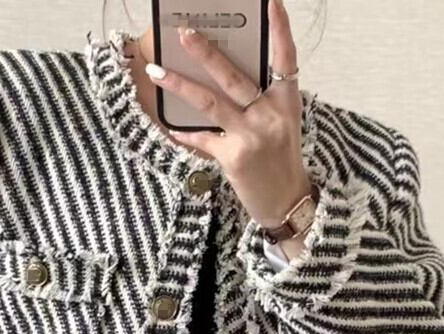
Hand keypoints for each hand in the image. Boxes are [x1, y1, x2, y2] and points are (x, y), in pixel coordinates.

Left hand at [144, 0, 312, 229]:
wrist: (286, 202)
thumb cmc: (280, 160)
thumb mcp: (281, 123)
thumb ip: (262, 99)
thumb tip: (225, 75)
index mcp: (286, 101)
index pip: (285, 58)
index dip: (279, 28)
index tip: (270, 1)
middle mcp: (270, 115)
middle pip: (234, 76)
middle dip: (206, 52)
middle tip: (184, 31)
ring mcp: (251, 136)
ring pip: (210, 102)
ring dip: (180, 84)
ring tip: (157, 70)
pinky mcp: (233, 157)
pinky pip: (203, 138)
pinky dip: (185, 133)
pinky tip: (171, 128)